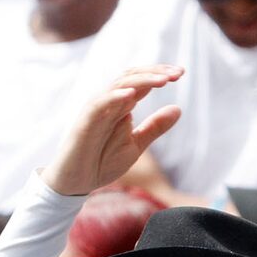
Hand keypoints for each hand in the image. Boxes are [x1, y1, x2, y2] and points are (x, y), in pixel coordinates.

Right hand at [45, 64, 181, 197]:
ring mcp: (96, 110)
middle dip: (155, 72)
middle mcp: (108, 103)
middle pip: (131, 77)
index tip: (180, 73)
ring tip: (163, 80)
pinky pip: (99, 104)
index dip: (160, 74)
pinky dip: (115, 97)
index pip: (141, 82)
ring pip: (118, 85)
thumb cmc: (101, 163)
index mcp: (121, 106)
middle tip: (178, 73)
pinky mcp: (84, 122)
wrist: (76, 184)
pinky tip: (133, 94)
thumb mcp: (136, 145)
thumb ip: (154, 127)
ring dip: (142, 80)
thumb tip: (178, 108)